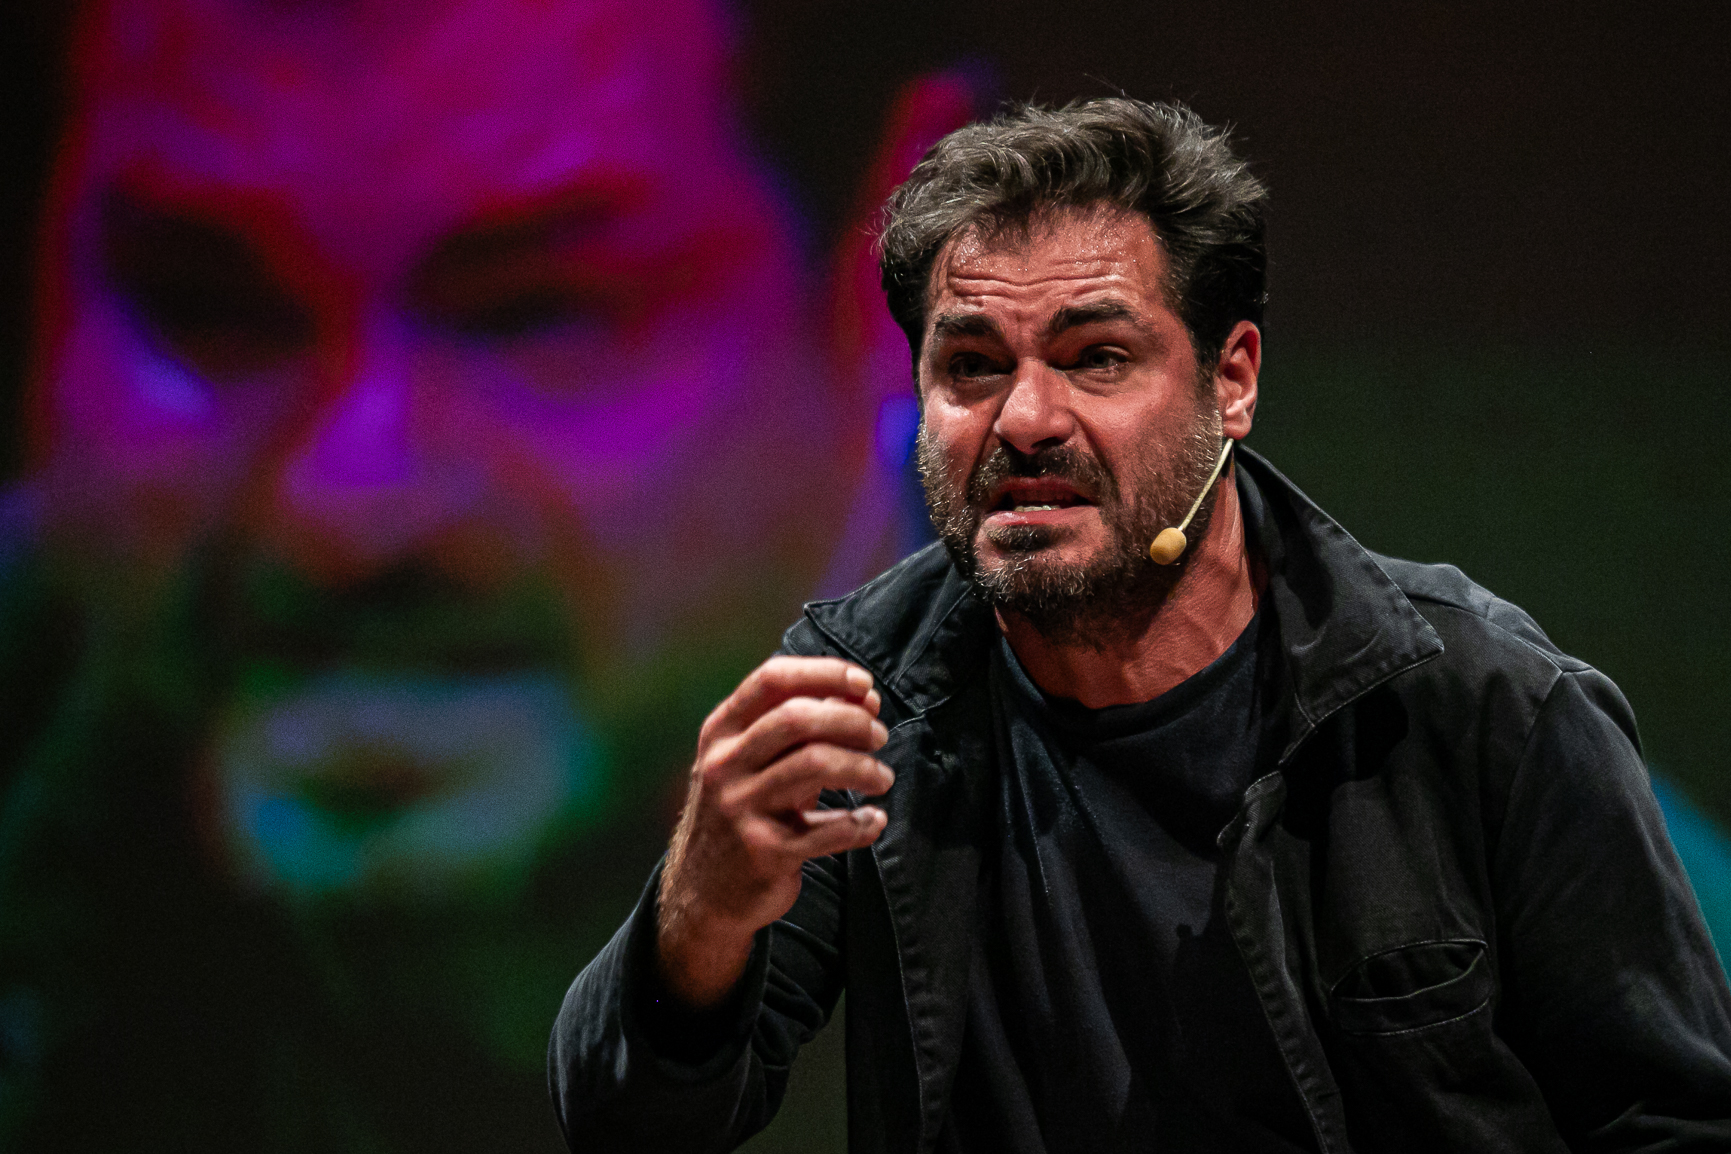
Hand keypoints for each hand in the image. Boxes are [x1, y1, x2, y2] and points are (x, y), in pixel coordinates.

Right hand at [656, 656, 893, 1007]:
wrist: (703, 891)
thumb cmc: (743, 810)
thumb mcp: (753, 762)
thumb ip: (802, 728)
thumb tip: (865, 697)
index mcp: (721, 732)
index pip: (772, 680)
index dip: (824, 673)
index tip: (865, 684)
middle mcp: (725, 765)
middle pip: (798, 718)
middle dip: (850, 721)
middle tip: (878, 736)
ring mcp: (740, 808)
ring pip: (816, 764)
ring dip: (862, 767)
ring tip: (882, 778)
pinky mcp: (764, 852)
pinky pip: (828, 829)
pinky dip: (861, 823)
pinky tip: (873, 821)